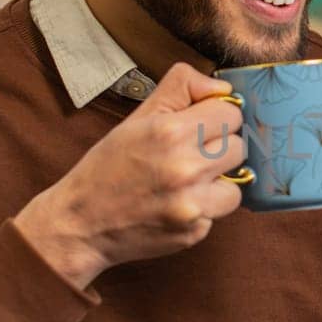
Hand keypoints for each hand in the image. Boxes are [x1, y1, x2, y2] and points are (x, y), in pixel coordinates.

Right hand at [14, 62, 247, 288]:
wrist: (82, 223)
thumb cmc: (108, 166)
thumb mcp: (137, 118)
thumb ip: (180, 89)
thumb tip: (223, 89)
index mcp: (171, 132)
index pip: (231, 115)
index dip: (215, 119)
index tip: (199, 127)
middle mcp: (186, 168)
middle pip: (239, 147)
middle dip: (218, 149)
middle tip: (190, 155)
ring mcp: (192, 205)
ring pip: (237, 184)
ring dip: (217, 183)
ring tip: (187, 183)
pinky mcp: (195, 232)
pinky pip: (219, 212)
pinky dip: (203, 209)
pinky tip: (176, 205)